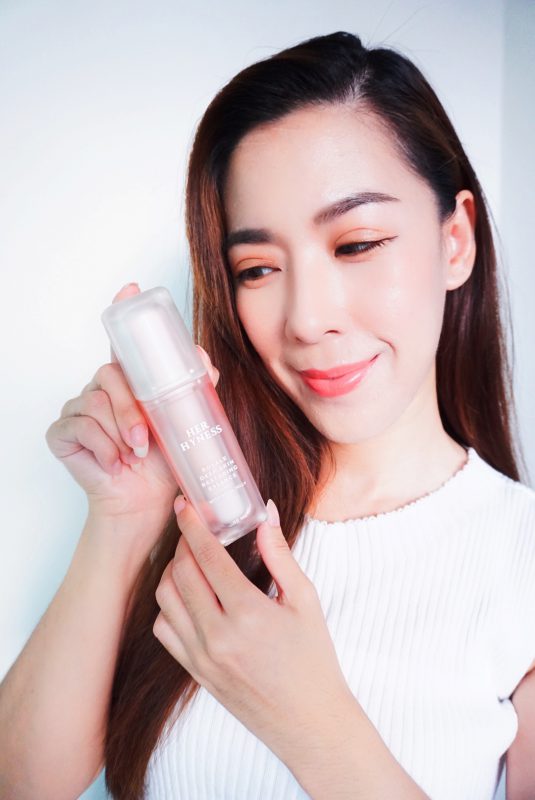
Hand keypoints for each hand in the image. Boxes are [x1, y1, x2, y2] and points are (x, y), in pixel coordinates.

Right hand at [45, 282, 219, 544]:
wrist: (144, 503)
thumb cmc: (163, 466)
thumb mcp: (184, 426)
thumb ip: (193, 391)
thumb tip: (205, 359)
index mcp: (130, 382)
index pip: (123, 341)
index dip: (123, 310)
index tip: (131, 288)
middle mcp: (102, 388)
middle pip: (110, 375)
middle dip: (130, 409)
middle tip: (144, 440)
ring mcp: (79, 407)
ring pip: (96, 402)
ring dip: (119, 432)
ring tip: (133, 455)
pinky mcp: (63, 431)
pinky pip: (80, 426)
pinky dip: (102, 448)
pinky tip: (112, 464)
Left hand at [153, 494, 352, 767]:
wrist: (309, 723)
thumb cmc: (313, 660)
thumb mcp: (305, 601)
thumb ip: (280, 555)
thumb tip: (264, 514)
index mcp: (247, 613)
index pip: (207, 557)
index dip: (192, 525)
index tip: (185, 504)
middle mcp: (217, 636)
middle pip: (180, 574)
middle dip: (182, 544)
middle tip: (194, 529)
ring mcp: (202, 657)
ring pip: (165, 600)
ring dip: (171, 572)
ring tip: (190, 560)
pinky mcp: (195, 673)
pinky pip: (164, 631)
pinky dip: (168, 606)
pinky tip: (187, 597)